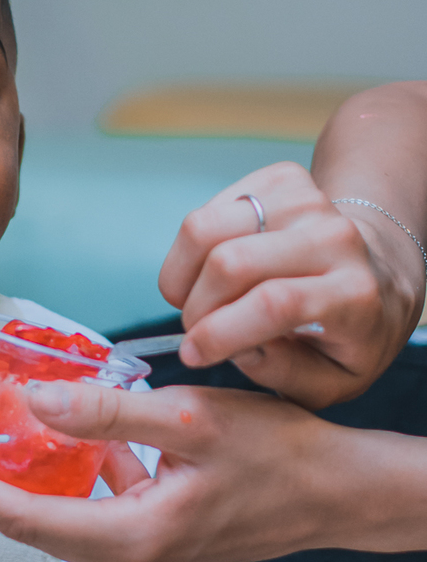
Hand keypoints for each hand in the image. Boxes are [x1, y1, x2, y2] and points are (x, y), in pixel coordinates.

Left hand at [0, 382, 346, 561]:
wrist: (335, 493)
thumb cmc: (276, 453)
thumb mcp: (187, 417)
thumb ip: (105, 412)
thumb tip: (32, 403)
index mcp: (133, 539)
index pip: (23, 518)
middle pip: (31, 527)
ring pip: (60, 524)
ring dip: (23, 485)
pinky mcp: (155, 551)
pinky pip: (92, 518)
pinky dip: (70, 485)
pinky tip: (63, 442)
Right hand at [162, 160, 421, 407]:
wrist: (377, 274)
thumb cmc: (347, 335)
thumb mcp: (331, 381)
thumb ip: (281, 373)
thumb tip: (234, 344)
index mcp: (355, 294)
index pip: (275, 303)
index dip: (219, 332)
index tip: (193, 353)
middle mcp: (336, 238)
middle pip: (230, 262)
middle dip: (195, 307)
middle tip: (197, 330)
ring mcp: (308, 201)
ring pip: (204, 228)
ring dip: (183, 274)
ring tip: (198, 299)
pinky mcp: (281, 180)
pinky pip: (205, 212)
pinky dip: (192, 251)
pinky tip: (212, 272)